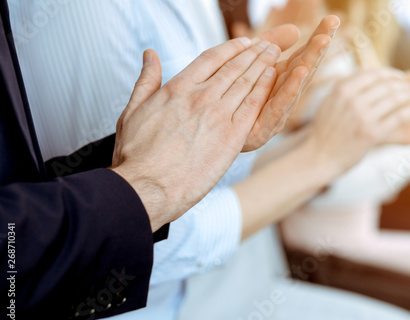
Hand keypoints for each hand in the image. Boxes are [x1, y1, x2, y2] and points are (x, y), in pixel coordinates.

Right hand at [111, 38, 281, 231]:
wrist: (148, 186)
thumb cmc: (137, 155)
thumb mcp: (133, 110)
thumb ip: (146, 80)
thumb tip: (149, 56)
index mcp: (178, 88)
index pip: (210, 59)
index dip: (230, 48)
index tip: (243, 43)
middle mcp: (200, 96)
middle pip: (233, 67)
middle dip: (253, 53)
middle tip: (268, 44)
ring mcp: (218, 114)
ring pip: (246, 82)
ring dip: (262, 64)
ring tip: (274, 54)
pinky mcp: (232, 136)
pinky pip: (253, 104)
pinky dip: (265, 87)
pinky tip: (274, 77)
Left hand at [242, 16, 340, 150]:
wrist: (216, 138)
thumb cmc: (236, 104)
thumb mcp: (253, 68)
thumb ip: (272, 47)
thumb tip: (296, 30)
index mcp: (281, 81)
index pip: (303, 56)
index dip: (317, 37)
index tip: (331, 19)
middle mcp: (283, 96)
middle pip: (304, 67)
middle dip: (319, 46)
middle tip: (332, 26)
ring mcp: (277, 112)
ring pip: (296, 84)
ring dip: (309, 62)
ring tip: (322, 42)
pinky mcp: (264, 127)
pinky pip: (279, 105)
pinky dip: (290, 88)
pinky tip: (298, 71)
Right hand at [304, 69, 409, 177]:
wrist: (319, 157)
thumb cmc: (325, 130)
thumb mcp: (328, 102)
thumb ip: (345, 86)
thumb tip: (366, 71)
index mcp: (341, 90)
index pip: (373, 74)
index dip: (391, 73)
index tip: (399, 78)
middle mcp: (352, 101)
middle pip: (386, 85)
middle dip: (402, 85)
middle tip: (409, 88)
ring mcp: (363, 117)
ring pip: (395, 98)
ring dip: (408, 95)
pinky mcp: (372, 133)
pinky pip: (399, 116)